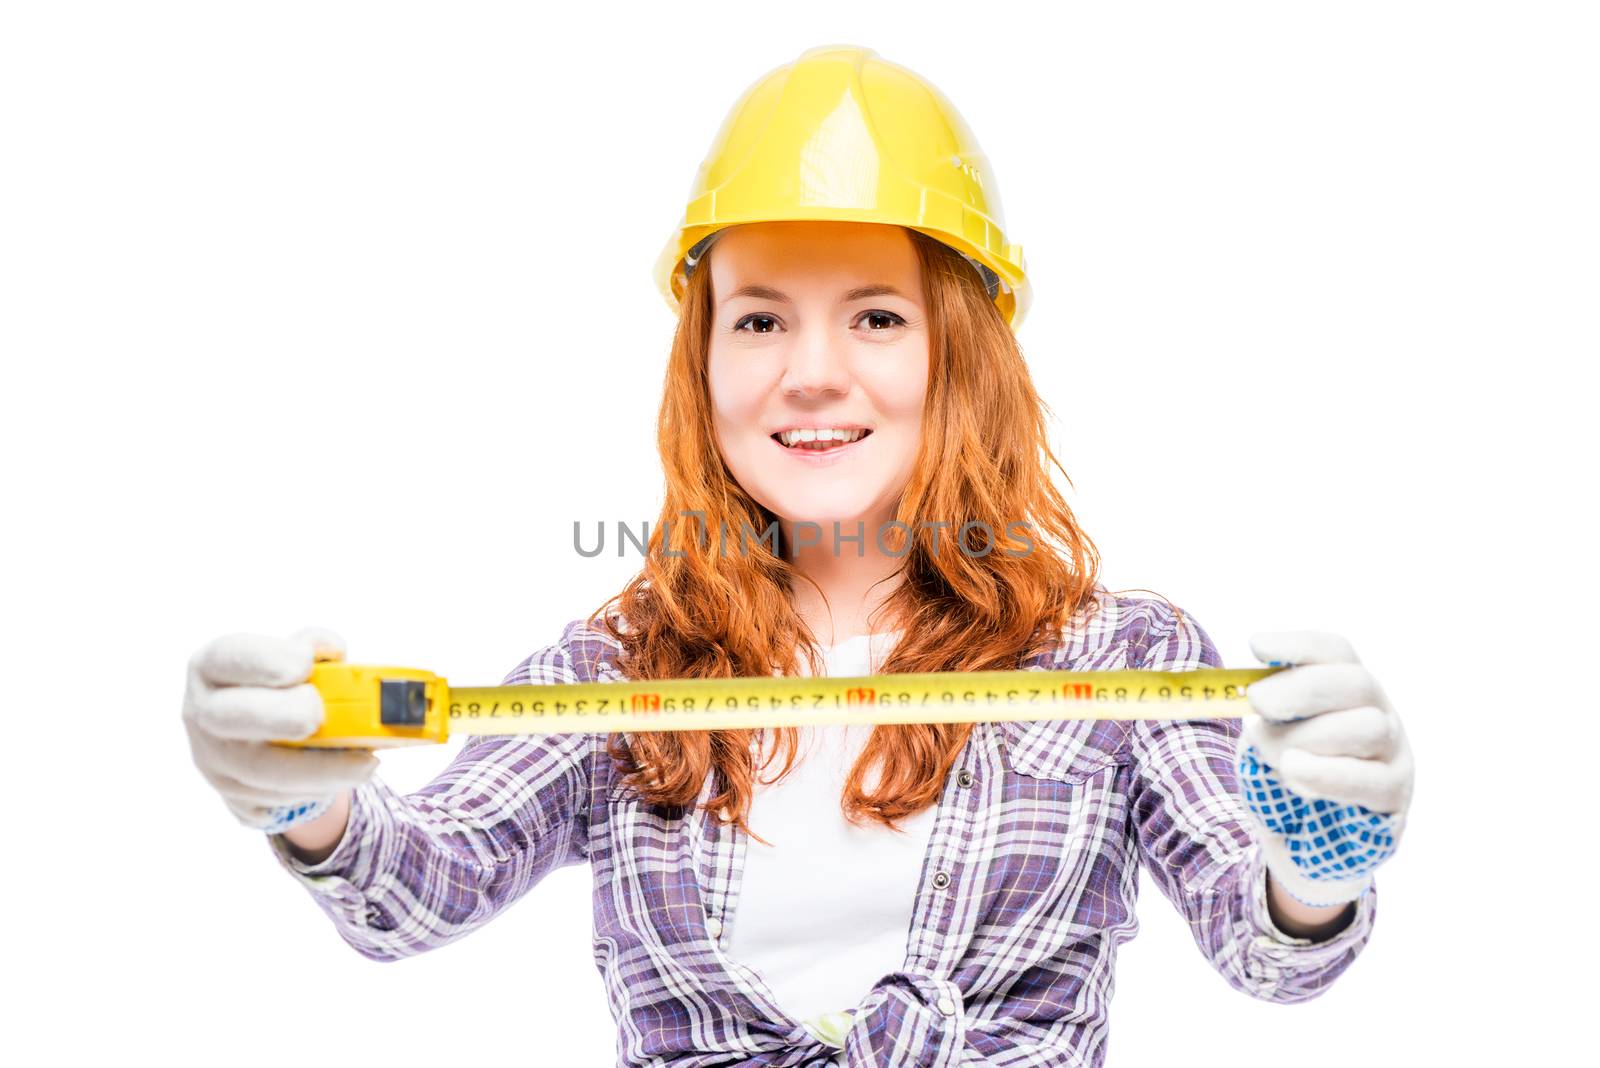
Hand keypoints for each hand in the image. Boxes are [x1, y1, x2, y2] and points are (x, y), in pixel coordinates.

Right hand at [183, 627, 377, 833]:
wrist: (264, 736)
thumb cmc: (282, 685)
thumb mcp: (293, 656)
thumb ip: (312, 645)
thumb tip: (332, 650)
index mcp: (214, 665)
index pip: (229, 656)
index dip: (268, 660)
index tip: (306, 664)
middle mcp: (203, 712)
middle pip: (230, 717)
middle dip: (285, 715)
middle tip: (322, 715)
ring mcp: (214, 761)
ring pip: (260, 772)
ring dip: (319, 768)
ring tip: (364, 761)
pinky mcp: (235, 799)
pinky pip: (275, 802)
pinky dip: (316, 790)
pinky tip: (344, 776)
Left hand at [1237, 632, 1413, 907]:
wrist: (1307, 842)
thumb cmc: (1288, 776)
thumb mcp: (1270, 735)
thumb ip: (1265, 713)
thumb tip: (1241, 688)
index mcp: (1345, 689)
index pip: (1335, 652)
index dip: (1298, 645)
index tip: (1256, 646)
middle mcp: (1379, 713)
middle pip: (1355, 683)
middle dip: (1301, 688)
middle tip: (1258, 702)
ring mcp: (1394, 753)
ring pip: (1366, 728)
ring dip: (1308, 737)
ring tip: (1276, 757)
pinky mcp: (1393, 796)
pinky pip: (1369, 779)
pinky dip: (1326, 774)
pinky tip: (1294, 773)